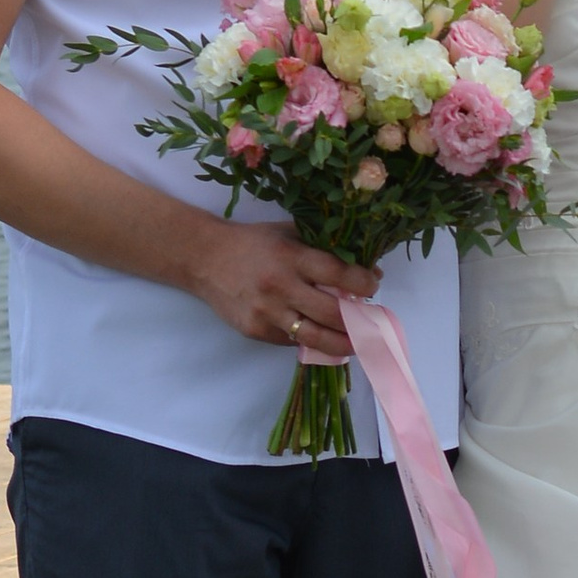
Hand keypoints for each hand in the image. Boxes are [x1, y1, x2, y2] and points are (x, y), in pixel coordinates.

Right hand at [195, 218, 377, 350]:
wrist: (204, 259)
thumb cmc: (252, 243)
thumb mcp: (287, 234)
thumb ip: (322, 247)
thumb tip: (365, 267)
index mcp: (290, 257)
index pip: (337, 273)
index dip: (362, 283)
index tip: (373, 287)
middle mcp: (280, 287)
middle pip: (331, 312)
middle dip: (359, 319)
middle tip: (372, 320)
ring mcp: (267, 312)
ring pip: (315, 337)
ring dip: (343, 343)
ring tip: (359, 343)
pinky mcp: (256, 330)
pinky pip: (292, 342)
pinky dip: (312, 341)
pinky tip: (326, 340)